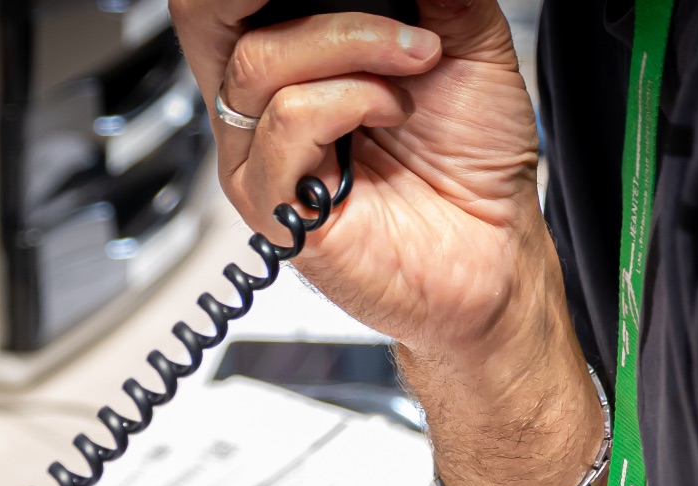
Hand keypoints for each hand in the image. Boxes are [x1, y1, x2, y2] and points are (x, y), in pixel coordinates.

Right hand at [173, 0, 544, 355]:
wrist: (495, 249)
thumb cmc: (472, 162)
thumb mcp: (464, 41)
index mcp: (289, 61)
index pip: (226, 4)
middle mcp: (260, 107)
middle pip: (202, 17)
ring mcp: (260, 157)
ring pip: (259, 62)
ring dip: (351, 42)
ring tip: (413, 61)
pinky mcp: (274, 204)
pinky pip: (288, 120)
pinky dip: (352, 99)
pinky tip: (393, 109)